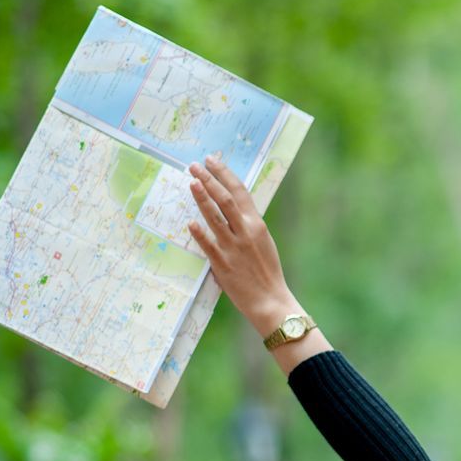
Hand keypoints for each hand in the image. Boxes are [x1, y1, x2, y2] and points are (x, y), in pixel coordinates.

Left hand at [185, 155, 301, 334]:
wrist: (270, 300)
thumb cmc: (267, 271)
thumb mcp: (263, 241)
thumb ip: (248, 225)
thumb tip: (233, 208)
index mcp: (257, 224)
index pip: (239, 191)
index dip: (224, 174)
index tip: (212, 160)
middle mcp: (245, 232)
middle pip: (224, 198)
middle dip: (209, 179)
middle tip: (195, 165)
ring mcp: (232, 247)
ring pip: (215, 216)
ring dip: (201, 197)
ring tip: (191, 182)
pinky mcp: (222, 263)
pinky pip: (208, 245)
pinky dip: (199, 232)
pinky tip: (190, 222)